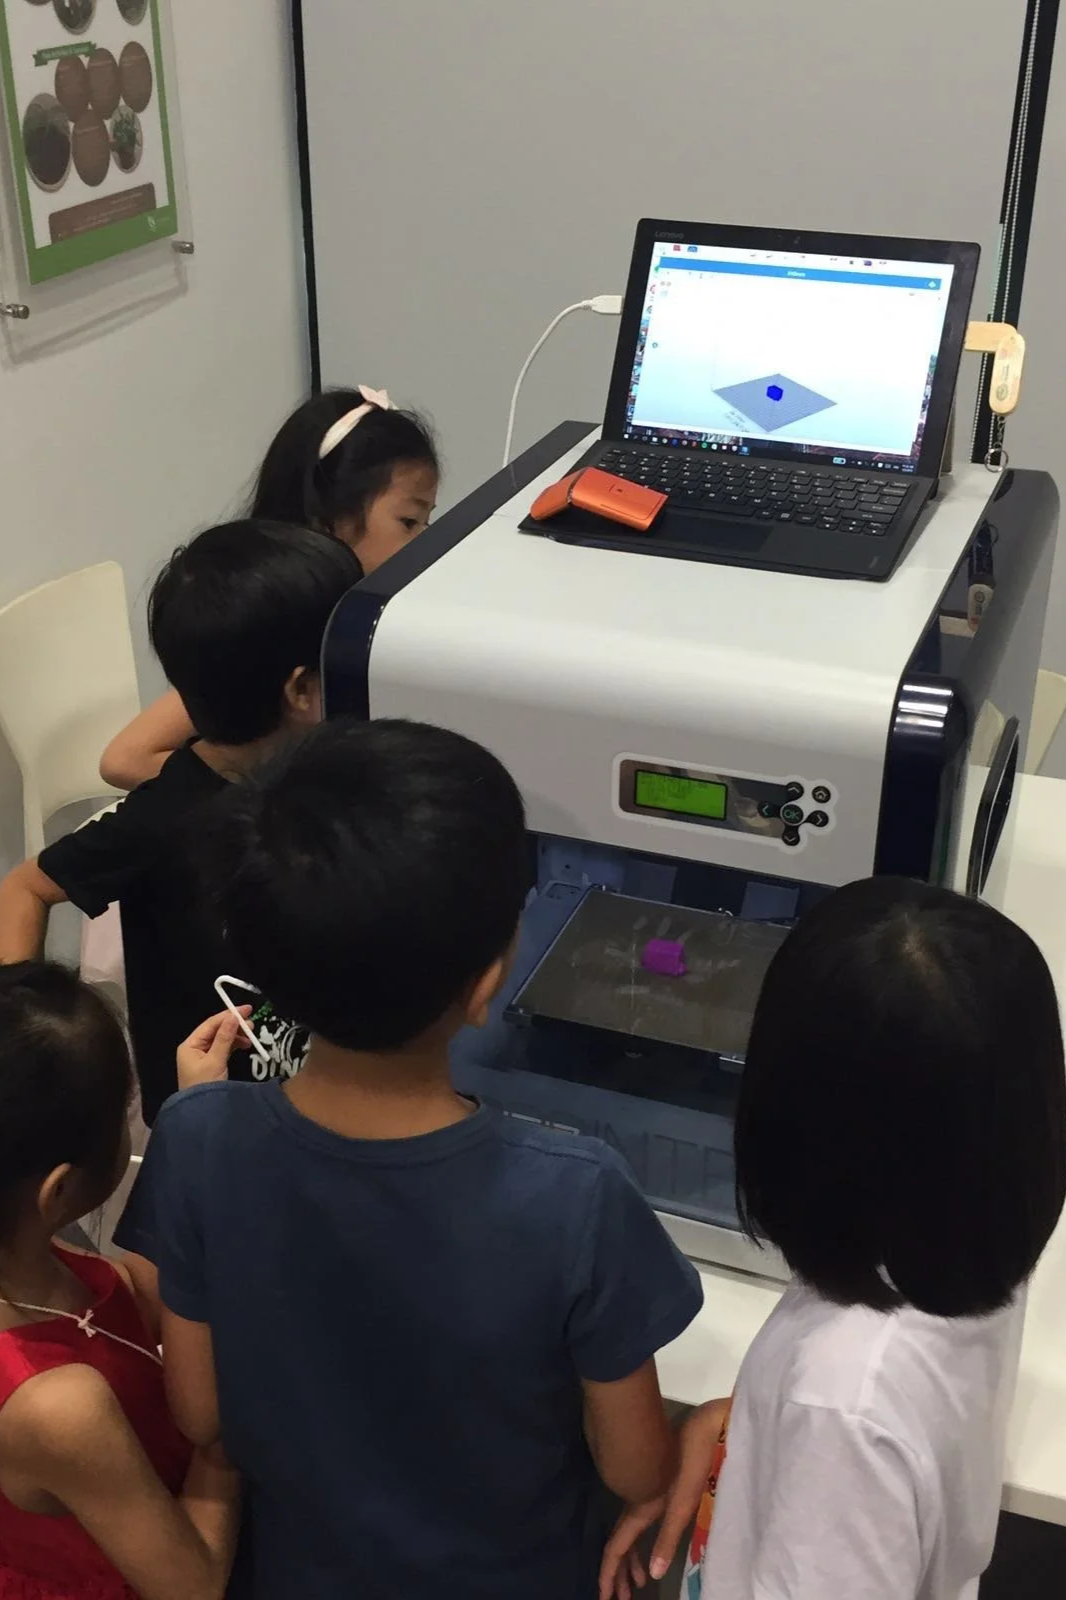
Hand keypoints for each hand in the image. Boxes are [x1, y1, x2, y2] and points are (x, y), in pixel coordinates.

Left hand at [176, 1008, 250, 1089]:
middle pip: (215, 1030)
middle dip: (233, 1025)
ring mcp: (201, 1057)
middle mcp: (194, 1048)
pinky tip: (245, 1045)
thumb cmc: (205, 1086)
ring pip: (220, 1039)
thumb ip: (225, 1038)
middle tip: (252, 1024)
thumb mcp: (215, 1061)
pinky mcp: (210, 1065)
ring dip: (235, 1036)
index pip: (210, 1024)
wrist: (201, 1114)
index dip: (228, 1014)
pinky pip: (222, 1049)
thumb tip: (234, 1016)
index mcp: (190, 1045)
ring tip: (251, 1036)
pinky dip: (234, 1046)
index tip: (247, 1009)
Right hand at [599, 1398, 730, 1598]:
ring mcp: (645, 1494)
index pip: (616, 1547)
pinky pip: (638, 1524)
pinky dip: (639, 1544)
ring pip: (629, 1533)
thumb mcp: (683, 1504)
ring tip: (638, 1583)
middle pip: (620, 1543)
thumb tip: (653, 1574)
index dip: (608, 1573)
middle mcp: (637, 1503)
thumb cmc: (693, 1464)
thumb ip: (668, 1538)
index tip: (603, 1596)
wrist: (703, 1428)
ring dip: (630, 1560)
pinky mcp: (655, 1488)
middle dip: (618, 1573)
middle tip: (621, 1598)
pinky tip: (647, 1551)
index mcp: (640, 1509)